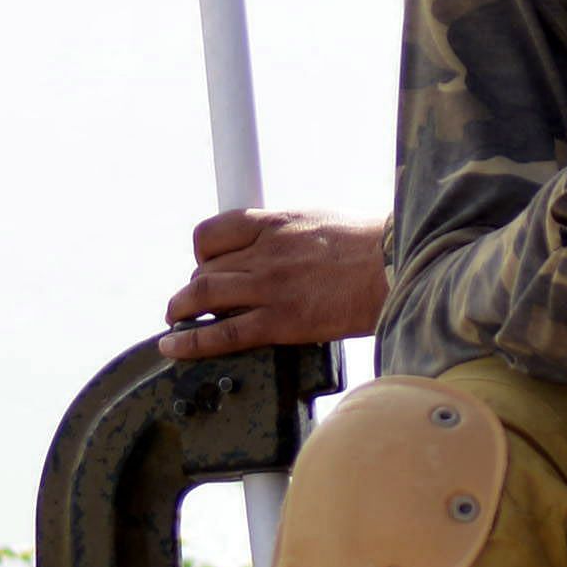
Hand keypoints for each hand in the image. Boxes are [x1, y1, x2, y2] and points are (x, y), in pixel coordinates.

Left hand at [158, 205, 386, 359]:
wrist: (394, 266)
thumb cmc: (367, 244)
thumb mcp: (318, 220)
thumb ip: (286, 233)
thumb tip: (271, 248)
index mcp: (274, 222)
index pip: (212, 232)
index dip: (201, 253)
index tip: (205, 264)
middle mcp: (264, 252)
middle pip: (205, 269)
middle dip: (196, 288)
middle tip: (197, 302)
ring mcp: (269, 288)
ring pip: (203, 297)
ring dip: (182, 310)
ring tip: (176, 321)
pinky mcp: (280, 322)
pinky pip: (223, 334)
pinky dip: (191, 341)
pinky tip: (173, 346)